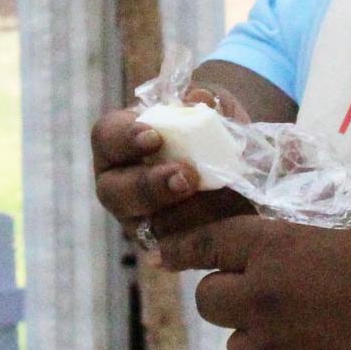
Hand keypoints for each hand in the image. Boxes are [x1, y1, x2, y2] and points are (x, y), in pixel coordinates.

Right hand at [90, 87, 256, 243]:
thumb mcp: (216, 108)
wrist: (243, 165)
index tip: (154, 136)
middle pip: (114, 191)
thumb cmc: (215, 128)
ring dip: (173, 216)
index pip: (106, 136)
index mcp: (121, 144)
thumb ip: (209, 102)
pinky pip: (170, 251)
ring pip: (140, 226)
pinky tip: (217, 232)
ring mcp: (139, 219)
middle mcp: (121, 184)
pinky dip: (193, 241)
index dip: (125, 138)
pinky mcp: (164, 247)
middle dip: (148, 186)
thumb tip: (199, 98)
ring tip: (208, 206)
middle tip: (184, 176)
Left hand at [158, 215, 350, 349]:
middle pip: (209, 302)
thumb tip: (287, 185)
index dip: (184, 249)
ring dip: (257, 342)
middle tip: (264, 297)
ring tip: (301, 335)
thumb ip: (308, 214)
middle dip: (229, 297)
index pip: (205, 244)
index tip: (167, 255)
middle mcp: (263, 297)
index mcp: (274, 247)